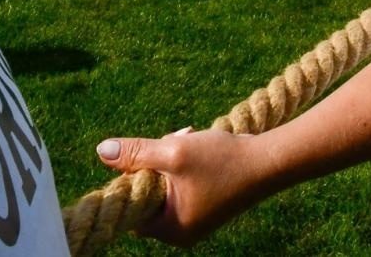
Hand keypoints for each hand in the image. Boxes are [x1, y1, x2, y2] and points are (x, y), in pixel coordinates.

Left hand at [96, 128, 273, 246]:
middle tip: (172, 141)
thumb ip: (136, 152)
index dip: (132, 179)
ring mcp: (194, 220)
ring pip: (164, 187)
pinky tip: (197, 144)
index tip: (144, 155)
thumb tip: (101, 151)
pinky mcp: (204, 207)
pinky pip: (180, 186)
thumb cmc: (223, 160)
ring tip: (188, 137)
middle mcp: (181, 232)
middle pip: (147, 196)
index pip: (132, 209)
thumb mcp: (174, 151)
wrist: (269, 161)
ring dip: (169, 160)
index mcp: (171, 230)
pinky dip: (182, 165)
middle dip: (154, 164)